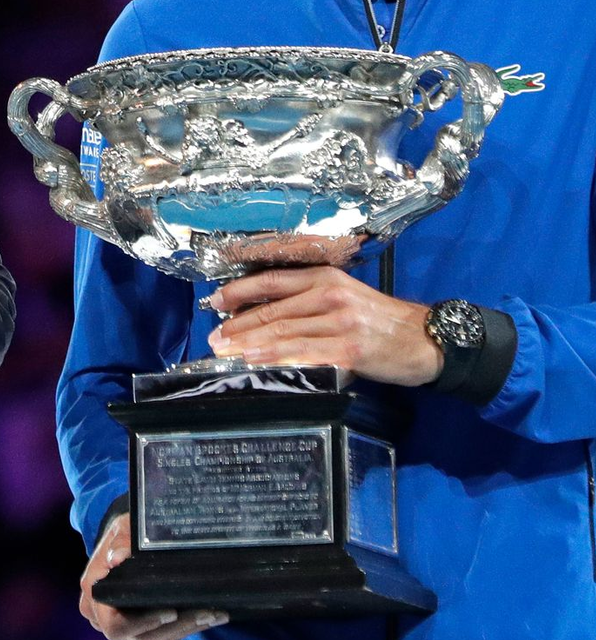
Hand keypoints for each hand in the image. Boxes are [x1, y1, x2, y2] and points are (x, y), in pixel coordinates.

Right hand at [79, 514, 228, 639]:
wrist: (125, 539)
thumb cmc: (123, 531)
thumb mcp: (122, 527)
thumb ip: (120, 540)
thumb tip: (117, 558)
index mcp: (94, 593)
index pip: (113, 623)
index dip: (141, 623)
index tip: (170, 611)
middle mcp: (105, 616)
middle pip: (141, 635)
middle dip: (176, 626)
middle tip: (204, 612)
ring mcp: (125, 625)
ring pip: (157, 638)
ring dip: (188, 627)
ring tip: (213, 612)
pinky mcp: (142, 628)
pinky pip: (165, 635)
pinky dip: (188, 626)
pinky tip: (211, 616)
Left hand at [207, 266, 444, 387]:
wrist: (426, 340)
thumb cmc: (380, 321)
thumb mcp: (344, 297)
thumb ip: (308, 301)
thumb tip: (263, 315)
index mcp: (325, 278)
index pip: (272, 280)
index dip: (240, 291)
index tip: (216, 302)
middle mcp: (330, 295)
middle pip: (273, 309)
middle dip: (238, 324)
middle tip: (214, 337)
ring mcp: (340, 323)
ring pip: (284, 332)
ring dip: (249, 343)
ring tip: (225, 351)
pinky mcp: (349, 350)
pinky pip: (305, 354)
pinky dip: (278, 358)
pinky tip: (258, 362)